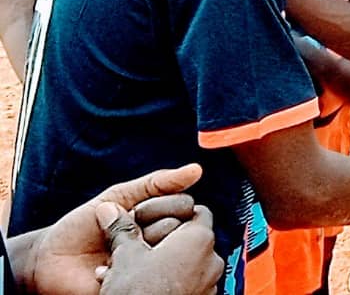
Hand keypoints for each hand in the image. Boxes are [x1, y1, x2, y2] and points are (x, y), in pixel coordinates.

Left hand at [19, 164, 214, 294]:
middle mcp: (160, 242)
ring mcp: (150, 265)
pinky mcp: (138, 285)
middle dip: (145, 225)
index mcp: (160, 219)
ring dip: (134, 246)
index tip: (133, 210)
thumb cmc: (81, 226)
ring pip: (165, 251)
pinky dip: (124, 268)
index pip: (184, 206)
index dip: (159, 206)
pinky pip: (147, 275)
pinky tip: (106, 267)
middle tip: (123, 229)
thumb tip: (196, 170)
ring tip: (111, 250)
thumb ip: (155, 183)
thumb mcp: (118, 196)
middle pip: (178, 229)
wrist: (48, 259)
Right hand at [95, 202, 221, 294]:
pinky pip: (188, 283)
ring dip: (165, 263)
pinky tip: (144, 287)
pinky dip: (170, 281)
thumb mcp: (124, 256)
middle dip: (164, 242)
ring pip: (187, 263)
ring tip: (135, 271)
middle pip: (190, 238)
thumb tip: (109, 209)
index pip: (196, 210)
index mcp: (200, 238)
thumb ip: (122, 229)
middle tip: (138, 249)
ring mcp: (209, 283)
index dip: (171, 212)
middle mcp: (212, 259)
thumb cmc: (138, 292)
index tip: (150, 221)